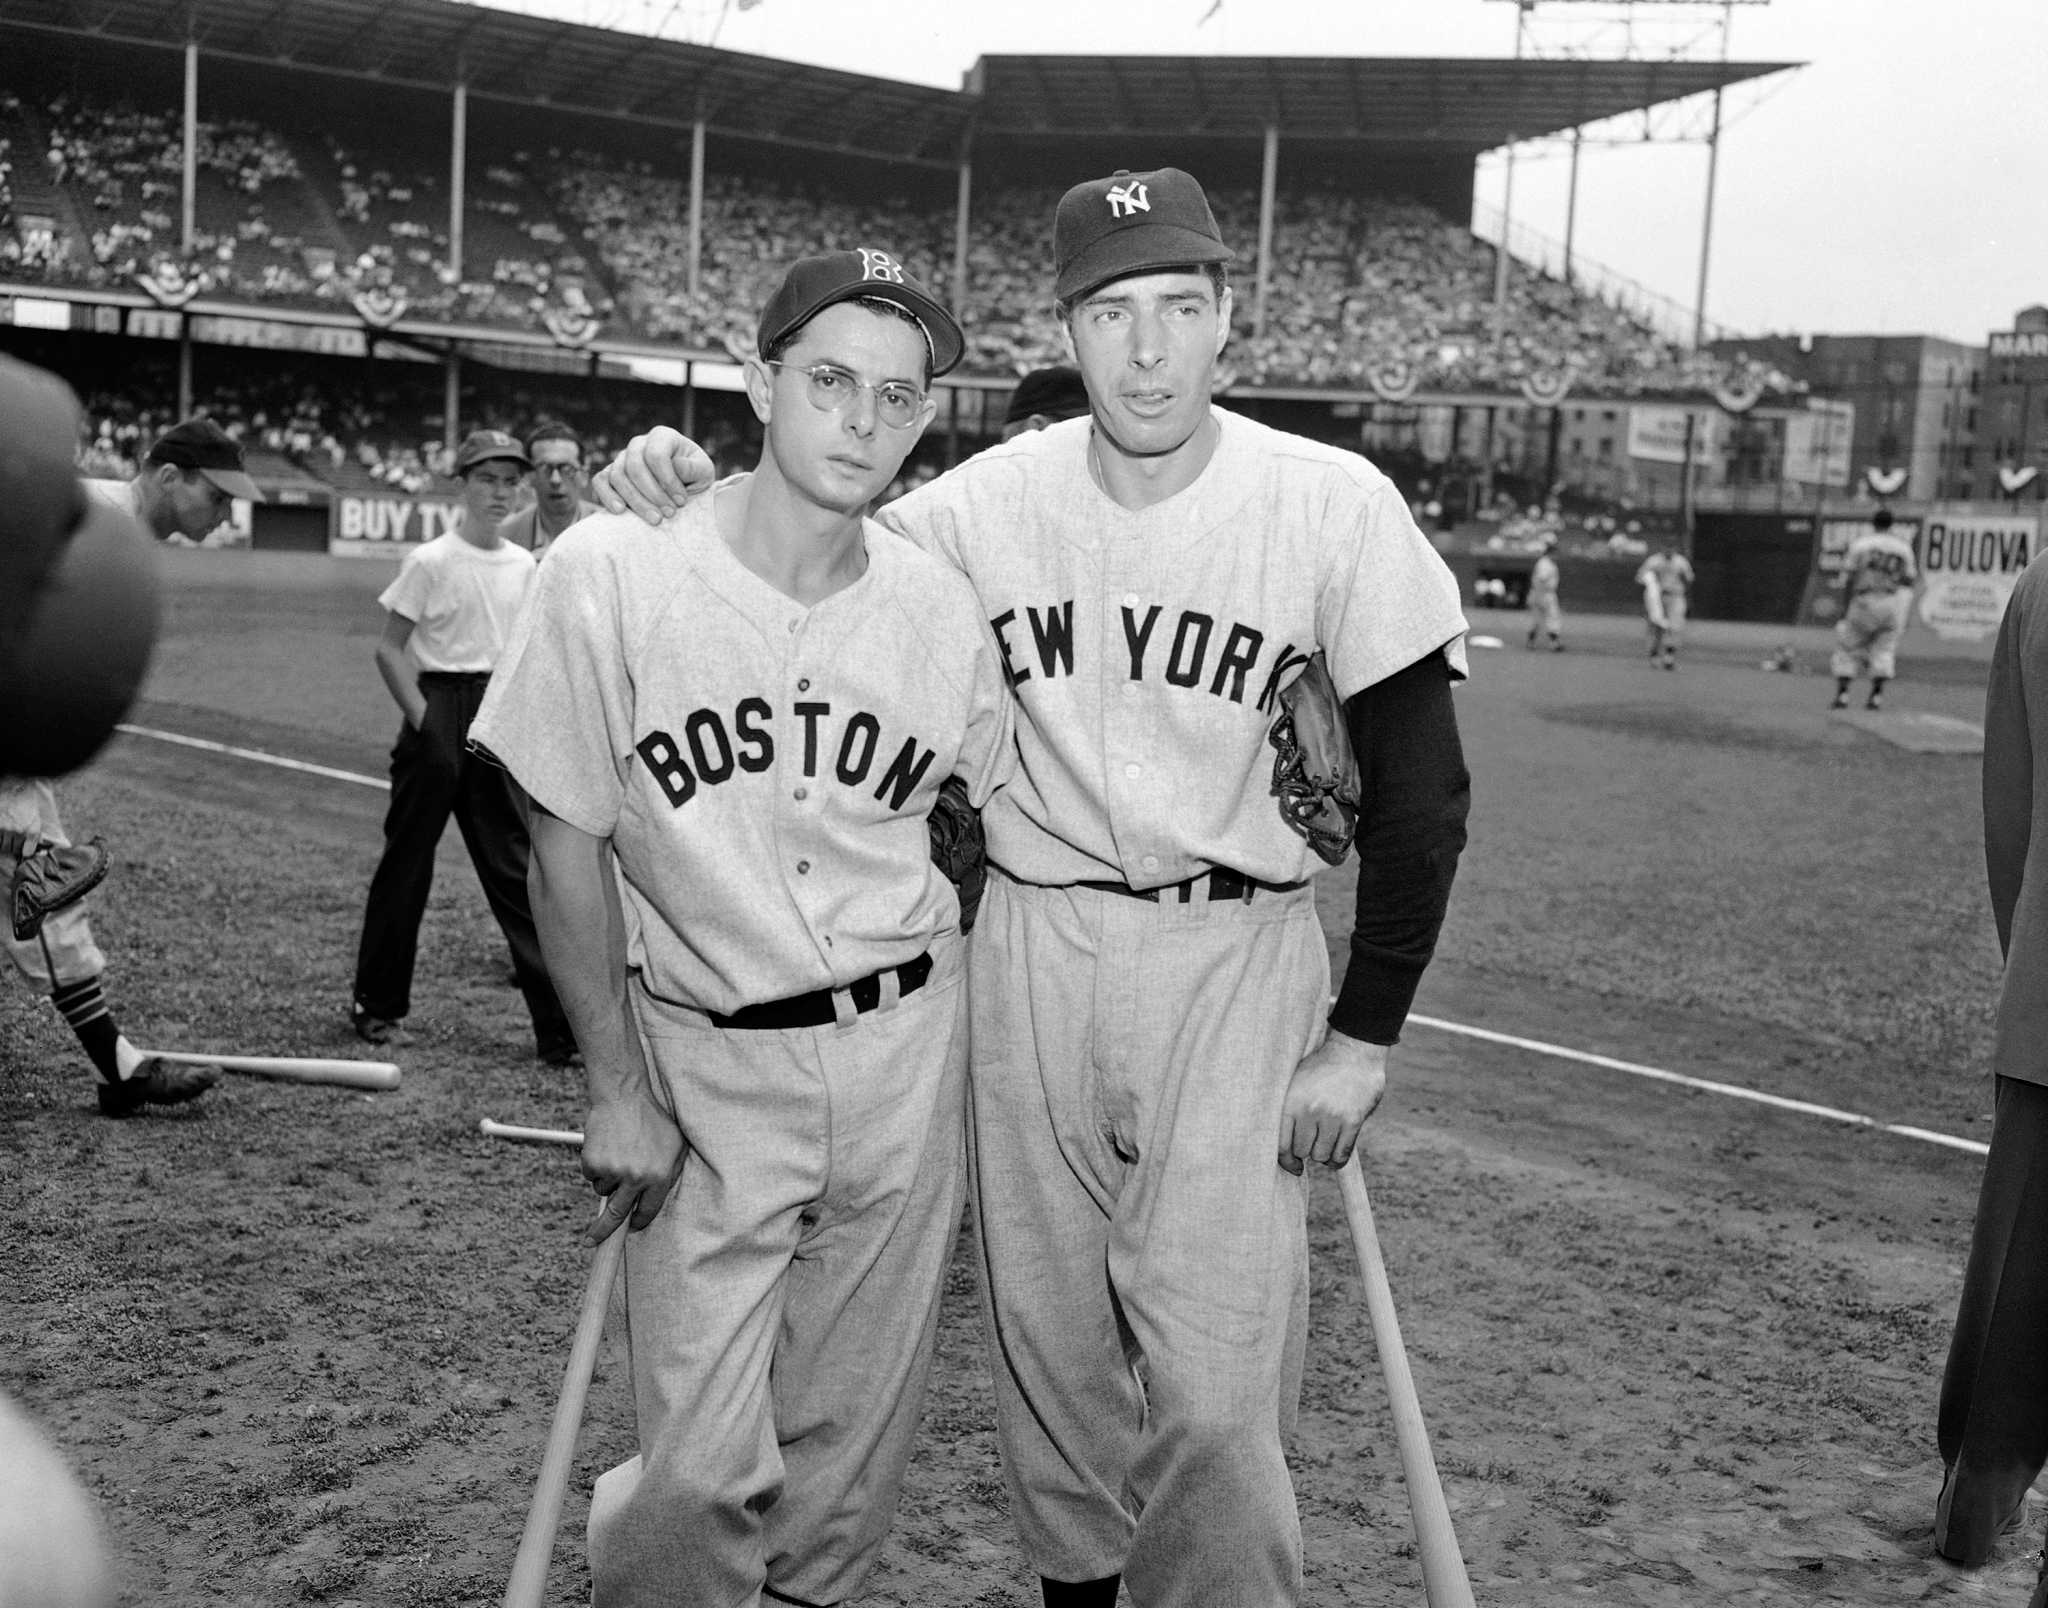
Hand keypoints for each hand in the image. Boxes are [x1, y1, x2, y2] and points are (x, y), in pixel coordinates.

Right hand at [580, 1082, 686, 1243]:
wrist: (625, 1096)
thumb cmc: (653, 1120)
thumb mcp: (676, 1146)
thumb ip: (671, 1174)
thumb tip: (656, 1202)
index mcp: (660, 1177)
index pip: (648, 1212)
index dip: (637, 1222)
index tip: (629, 1229)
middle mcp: (637, 1178)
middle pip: (617, 1215)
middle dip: (604, 1232)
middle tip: (593, 1241)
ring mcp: (614, 1171)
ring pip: (604, 1191)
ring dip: (608, 1179)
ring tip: (618, 1153)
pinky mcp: (593, 1163)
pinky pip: (591, 1176)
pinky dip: (596, 1166)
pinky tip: (606, 1147)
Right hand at [589, 427, 715, 521]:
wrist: (681, 491)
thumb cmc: (694, 478)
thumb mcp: (704, 472)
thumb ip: (694, 468)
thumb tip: (676, 465)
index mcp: (662, 437)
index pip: (656, 455)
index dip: (668, 480)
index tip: (682, 501)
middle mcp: (638, 444)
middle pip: (635, 467)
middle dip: (653, 494)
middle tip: (668, 515)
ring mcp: (622, 458)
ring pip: (618, 476)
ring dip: (636, 501)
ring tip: (655, 519)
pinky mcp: (610, 474)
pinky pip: (600, 481)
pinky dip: (607, 496)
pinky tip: (620, 511)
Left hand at [1277, 1029, 1387, 1175]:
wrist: (1354, 1052)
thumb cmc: (1321, 1070)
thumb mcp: (1295, 1084)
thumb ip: (1287, 1111)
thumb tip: (1280, 1147)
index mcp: (1291, 1101)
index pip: (1282, 1145)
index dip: (1287, 1162)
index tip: (1294, 1167)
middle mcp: (1309, 1110)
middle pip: (1302, 1151)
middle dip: (1307, 1150)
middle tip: (1313, 1141)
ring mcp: (1331, 1116)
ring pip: (1321, 1155)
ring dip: (1323, 1154)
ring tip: (1326, 1141)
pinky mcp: (1352, 1121)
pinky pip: (1341, 1154)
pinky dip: (1337, 1160)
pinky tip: (1336, 1154)